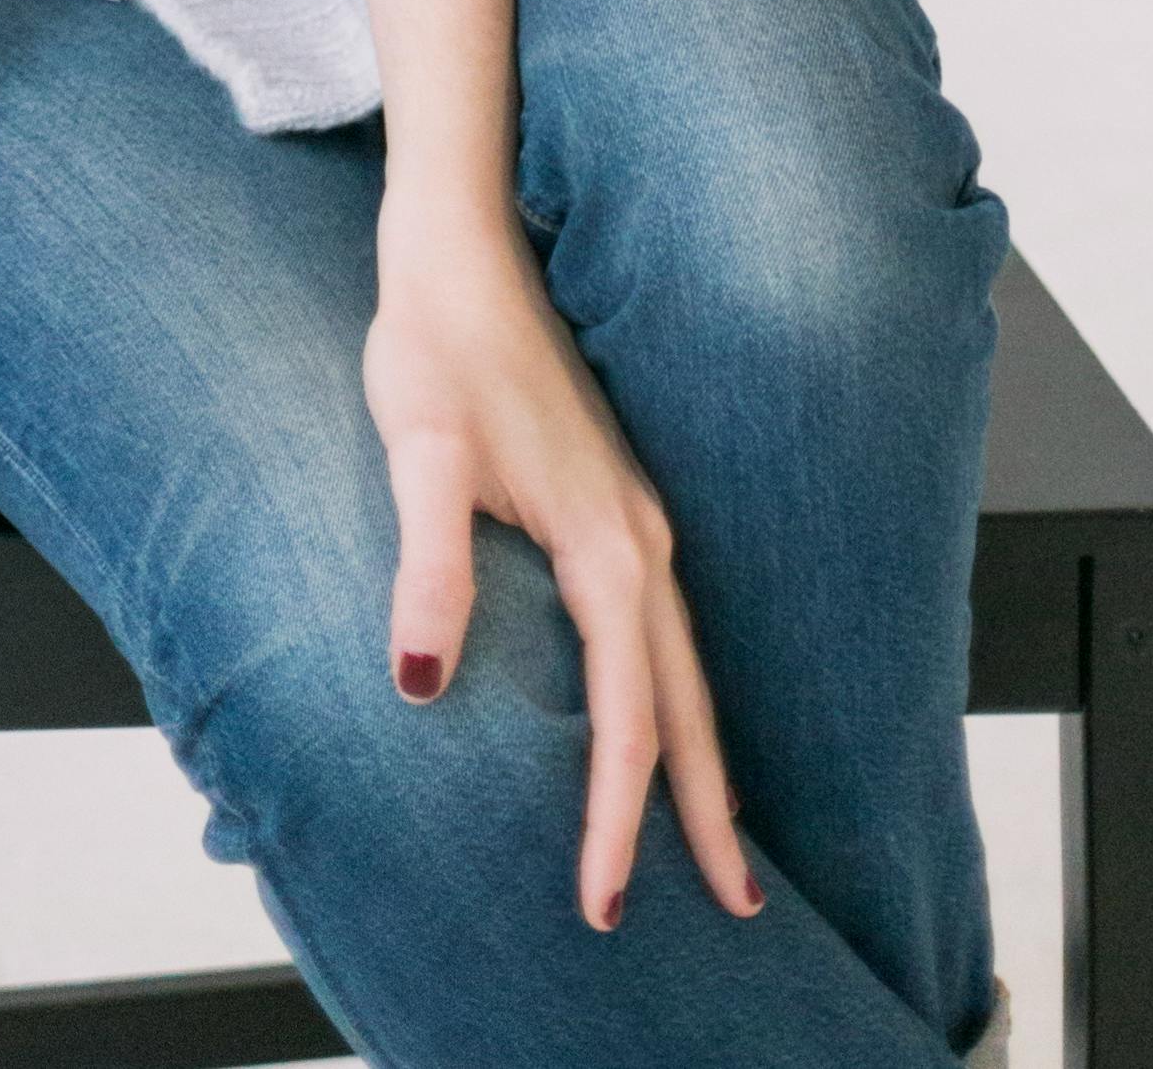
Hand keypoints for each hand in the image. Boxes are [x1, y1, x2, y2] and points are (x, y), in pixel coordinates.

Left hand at [365, 202, 760, 937]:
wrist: (460, 240)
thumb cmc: (434, 341)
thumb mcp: (419, 451)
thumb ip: (430, 564)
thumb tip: (420, 685)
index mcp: (605, 543)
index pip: (627, 715)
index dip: (618, 816)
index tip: (602, 902)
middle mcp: (639, 538)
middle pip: (687, 703)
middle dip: (707, 813)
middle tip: (733, 912)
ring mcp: (634, 516)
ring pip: (683, 664)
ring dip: (700, 757)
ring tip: (717, 842)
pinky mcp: (612, 499)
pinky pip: (661, 626)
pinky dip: (675, 693)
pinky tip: (660, 711)